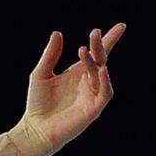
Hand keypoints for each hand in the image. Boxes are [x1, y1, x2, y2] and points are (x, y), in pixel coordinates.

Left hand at [19, 24, 123, 155]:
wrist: (35, 128)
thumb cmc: (39, 103)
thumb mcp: (41, 74)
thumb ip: (51, 55)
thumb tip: (58, 33)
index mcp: (78, 72)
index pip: (97, 53)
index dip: (108, 39)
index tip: (120, 26)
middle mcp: (88, 81)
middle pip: (100, 59)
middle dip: (100, 45)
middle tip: (95, 33)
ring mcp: (93, 94)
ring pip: (100, 73)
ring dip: (95, 61)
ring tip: (83, 49)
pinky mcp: (94, 108)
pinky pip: (105, 92)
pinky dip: (105, 81)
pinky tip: (101, 69)